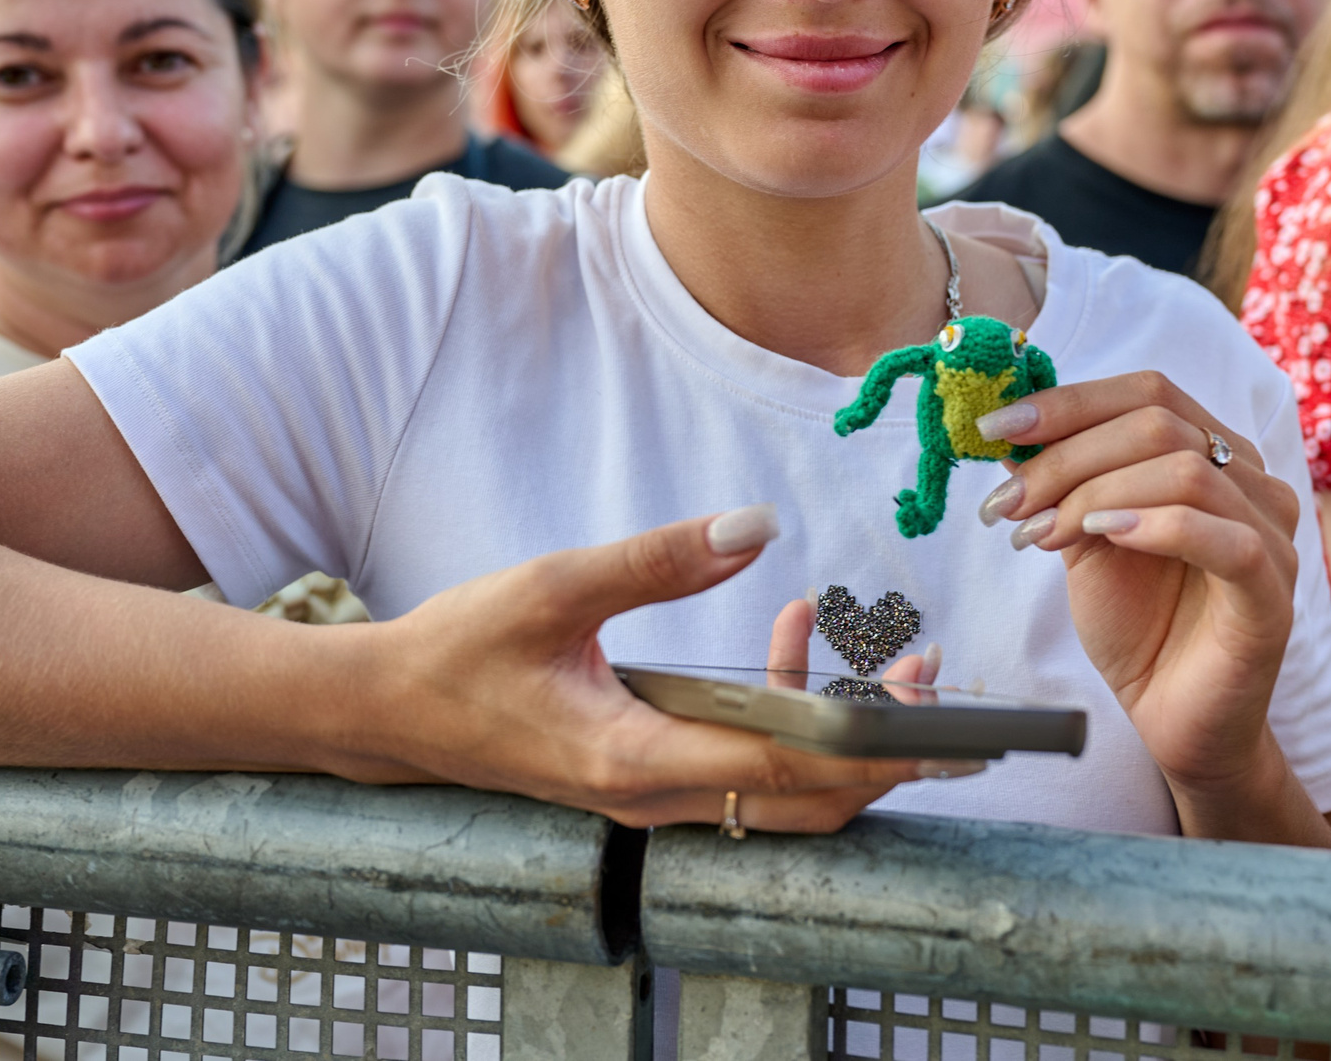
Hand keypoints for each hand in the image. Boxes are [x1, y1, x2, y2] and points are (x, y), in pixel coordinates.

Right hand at [353, 506, 946, 831]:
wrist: (389, 713)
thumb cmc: (461, 650)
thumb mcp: (554, 586)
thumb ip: (659, 559)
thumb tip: (756, 526)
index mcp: (634, 757)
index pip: (785, 769)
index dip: (873, 750)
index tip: (941, 722)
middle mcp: (655, 796)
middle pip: (807, 805)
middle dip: (884, 750)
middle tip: (933, 680)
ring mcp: (655, 796)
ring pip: (785, 794)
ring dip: (846, 734)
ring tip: (888, 659)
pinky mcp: (652, 779)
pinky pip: (748, 768)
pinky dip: (791, 717)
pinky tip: (792, 637)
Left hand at [978, 375, 1301, 825]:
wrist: (1172, 716)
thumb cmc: (1137, 624)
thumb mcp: (1084, 538)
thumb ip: (1062, 482)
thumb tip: (1008, 427)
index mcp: (1214, 455)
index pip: (1148, 393)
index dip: (1068, 401)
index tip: (996, 427)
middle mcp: (1251, 482)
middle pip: (1159, 423)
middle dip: (1066, 456)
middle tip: (1009, 502)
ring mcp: (1270, 534)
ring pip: (1185, 471)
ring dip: (1094, 494)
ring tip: (1041, 534)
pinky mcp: (1272, 593)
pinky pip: (1226, 539)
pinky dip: (1156, 526)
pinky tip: (1104, 536)